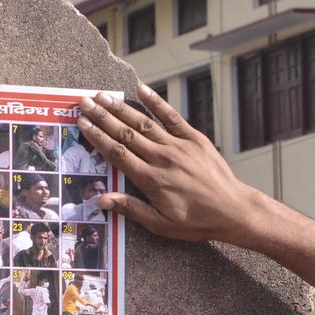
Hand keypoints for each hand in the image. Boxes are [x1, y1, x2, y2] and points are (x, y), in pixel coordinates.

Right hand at [77, 87, 256, 244]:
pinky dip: (156, 102)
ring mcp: (179, 146)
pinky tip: (141, 89)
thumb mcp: (161, 224)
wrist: (233, 210)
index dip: (97, 136)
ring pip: (144, 122)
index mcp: (151, 180)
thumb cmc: (197, 221)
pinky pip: (172, 116)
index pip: (116, 152)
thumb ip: (131, 209)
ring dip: (121, 108)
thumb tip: (101, 199)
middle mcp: (162, 158)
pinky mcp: (194, 139)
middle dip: (102, 117)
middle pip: (125, 133)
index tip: (82, 123)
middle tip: (84, 102)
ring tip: (103, 96)